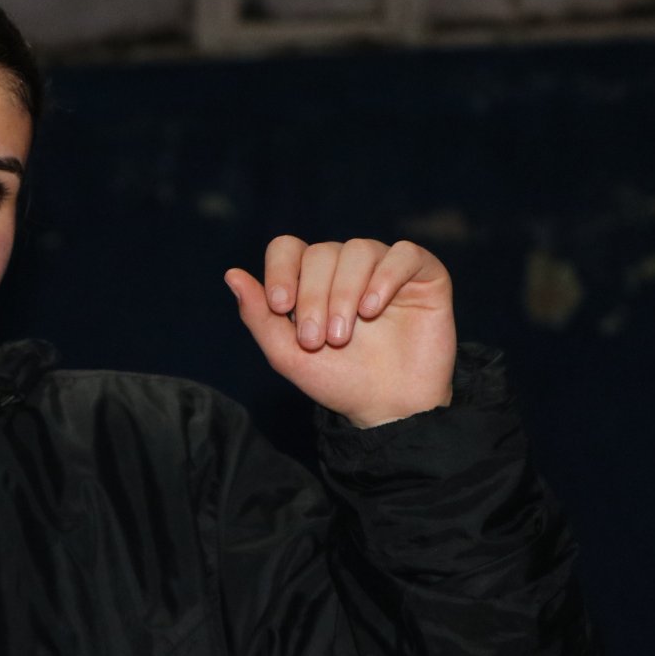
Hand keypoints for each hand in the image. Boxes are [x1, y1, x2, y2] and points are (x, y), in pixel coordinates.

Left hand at [225, 237, 456, 427]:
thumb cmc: (338, 380)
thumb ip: (259, 316)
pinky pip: (404, 253)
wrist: (389, 408)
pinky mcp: (423, 274)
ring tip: (342, 334)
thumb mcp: (288, 354)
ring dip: (344, 292)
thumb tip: (231, 273)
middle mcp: (346, 267)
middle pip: (321, 253)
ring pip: (358, 250)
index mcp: (310, 279)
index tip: (280, 307)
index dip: (280, 270)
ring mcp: (384, 268)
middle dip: (314, 295)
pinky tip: (373, 309)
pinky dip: (385, 276)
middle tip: (317, 339)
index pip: (287, 248)